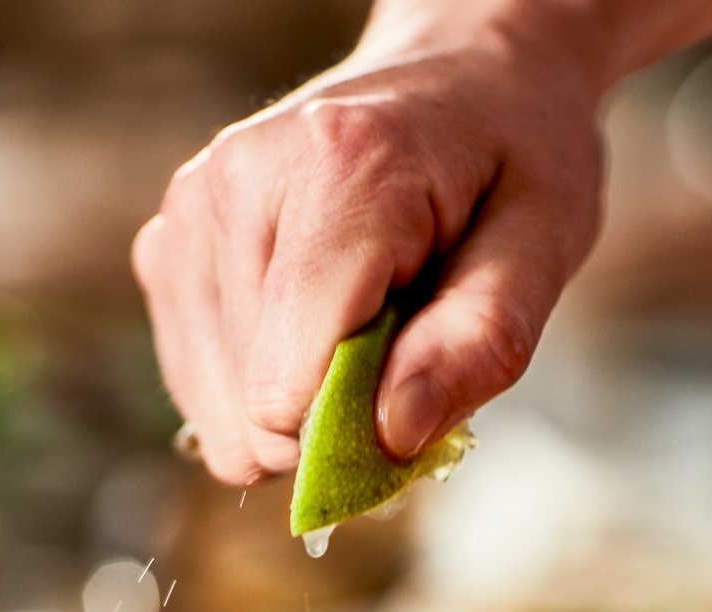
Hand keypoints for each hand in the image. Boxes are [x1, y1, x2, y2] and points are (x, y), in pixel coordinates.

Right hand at [131, 0, 608, 485]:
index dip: (354, 429)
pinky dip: (261, 390)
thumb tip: (393, 434)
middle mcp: (238, 181)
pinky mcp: (165, 246)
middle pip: (250, 411)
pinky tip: (311, 329)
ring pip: (219, 416)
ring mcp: (188, 214)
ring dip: (297, 406)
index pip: (285, 383)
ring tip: (359, 326)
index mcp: (336, 169)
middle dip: (331, 417)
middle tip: (397, 346)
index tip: (413, 386)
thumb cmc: (511, 160)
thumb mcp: (546, 242)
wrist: (461, 76)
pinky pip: (199, 392)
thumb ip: (481, 343)